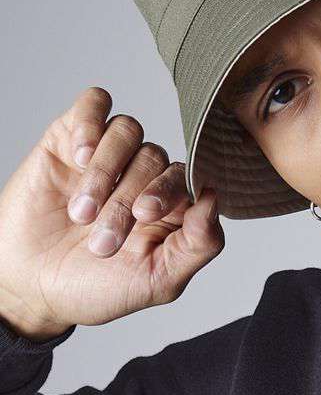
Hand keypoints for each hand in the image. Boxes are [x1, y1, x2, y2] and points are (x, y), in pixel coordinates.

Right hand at [0, 86, 224, 340]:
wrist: (29, 289)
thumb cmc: (95, 286)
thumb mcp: (157, 280)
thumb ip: (200, 244)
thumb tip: (216, 197)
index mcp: (172, 203)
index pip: (188, 176)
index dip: (168, 190)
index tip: (143, 215)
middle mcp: (144, 174)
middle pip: (154, 158)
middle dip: (125, 199)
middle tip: (101, 240)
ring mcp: (108, 154)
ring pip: (128, 130)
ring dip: (104, 172)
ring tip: (80, 213)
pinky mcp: (70, 139)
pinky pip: (94, 105)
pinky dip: (90, 123)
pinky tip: (78, 156)